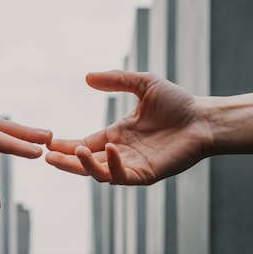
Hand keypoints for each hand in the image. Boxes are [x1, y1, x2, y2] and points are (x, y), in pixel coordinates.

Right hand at [46, 71, 208, 184]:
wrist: (204, 118)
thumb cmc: (178, 103)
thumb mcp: (143, 84)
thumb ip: (116, 80)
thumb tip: (87, 77)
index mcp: (117, 135)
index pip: (85, 144)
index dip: (66, 146)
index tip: (48, 143)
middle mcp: (121, 153)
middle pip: (86, 162)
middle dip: (66, 162)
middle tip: (47, 156)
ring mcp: (133, 165)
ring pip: (100, 173)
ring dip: (84, 165)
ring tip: (73, 152)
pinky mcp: (147, 174)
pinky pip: (123, 176)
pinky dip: (114, 166)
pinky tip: (109, 149)